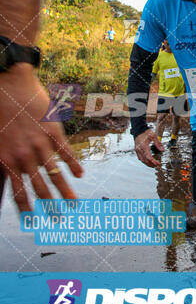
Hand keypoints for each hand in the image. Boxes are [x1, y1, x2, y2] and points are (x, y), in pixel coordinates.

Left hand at [0, 64, 82, 211]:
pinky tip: (80, 174)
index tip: (32, 221)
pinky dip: (73, 163)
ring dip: (64, 190)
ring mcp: (40, 142)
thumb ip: (4, 156)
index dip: (26, 207)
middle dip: (49, 205)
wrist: (9, 82)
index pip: (18, 190)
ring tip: (73, 203)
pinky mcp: (52, 129)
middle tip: (58, 219)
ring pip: (54, 172)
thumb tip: (10, 172)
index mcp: (7, 158)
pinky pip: (65, 151)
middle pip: (39, 186)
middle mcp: (24, 154)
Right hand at [134, 128, 163, 167]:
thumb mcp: (153, 136)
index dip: (154, 161)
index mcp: (143, 146)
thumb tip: (162, 150)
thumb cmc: (145, 132)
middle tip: (157, 166)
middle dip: (151, 164)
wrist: (138, 130)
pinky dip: (144, 161)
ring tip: (153, 165)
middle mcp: (139, 149)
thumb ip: (158, 143)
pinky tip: (148, 161)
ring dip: (147, 164)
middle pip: (145, 160)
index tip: (158, 164)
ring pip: (142, 160)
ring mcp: (137, 150)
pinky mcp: (137, 150)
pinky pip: (140, 158)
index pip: (148, 157)